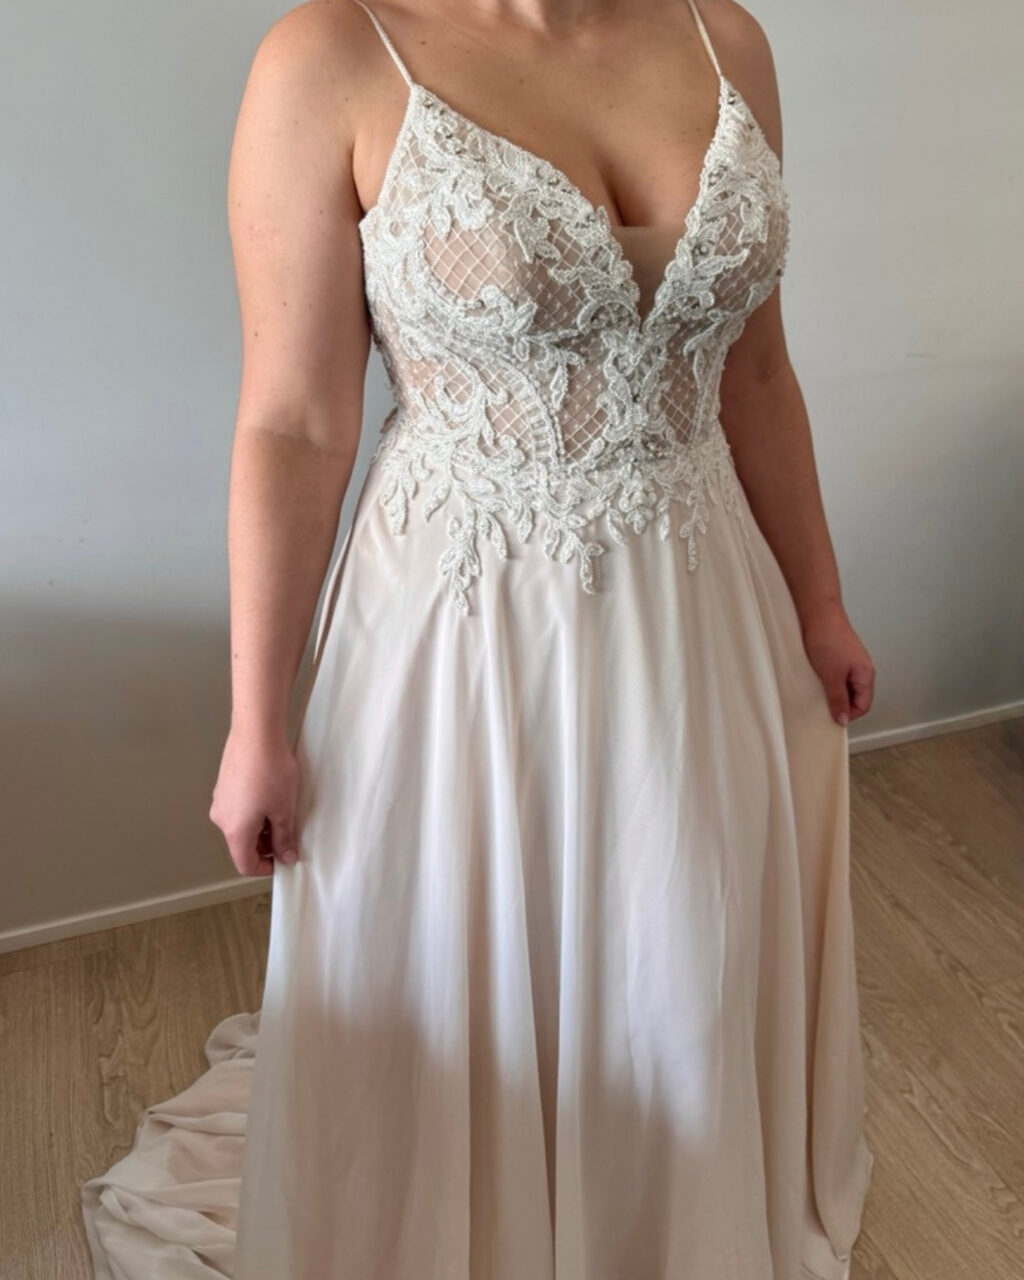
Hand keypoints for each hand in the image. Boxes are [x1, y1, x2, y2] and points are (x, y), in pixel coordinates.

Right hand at [209, 729, 300, 875]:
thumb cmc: (270, 771)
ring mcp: (220, 800)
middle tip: (288, 834)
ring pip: (241, 825)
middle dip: (266, 845)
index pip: (245, 864)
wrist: (256, 734)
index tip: (284, 859)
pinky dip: (254, 811)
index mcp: (235, 830)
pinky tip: (271, 794)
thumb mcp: (284, 809)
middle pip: (242, 845)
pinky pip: (238, 808)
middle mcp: (221, 818)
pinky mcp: (224, 785)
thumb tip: (286, 857)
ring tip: (282, 810)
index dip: (266, 868)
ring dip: (261, 827)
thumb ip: (284, 838)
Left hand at [800, 605, 874, 726]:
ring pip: (844, 686)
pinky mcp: (838, 655)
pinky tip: (814, 679)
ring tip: (817, 690)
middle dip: (840, 703)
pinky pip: (835, 675)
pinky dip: (826, 680)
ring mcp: (849, 662)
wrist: (818, 613)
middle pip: (855, 696)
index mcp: (866, 675)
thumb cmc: (828, 638)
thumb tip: (843, 719)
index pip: (864, 705)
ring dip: (831, 691)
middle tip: (823, 706)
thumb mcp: (831, 676)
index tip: (833, 717)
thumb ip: (838, 699)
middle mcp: (861, 669)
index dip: (849, 714)